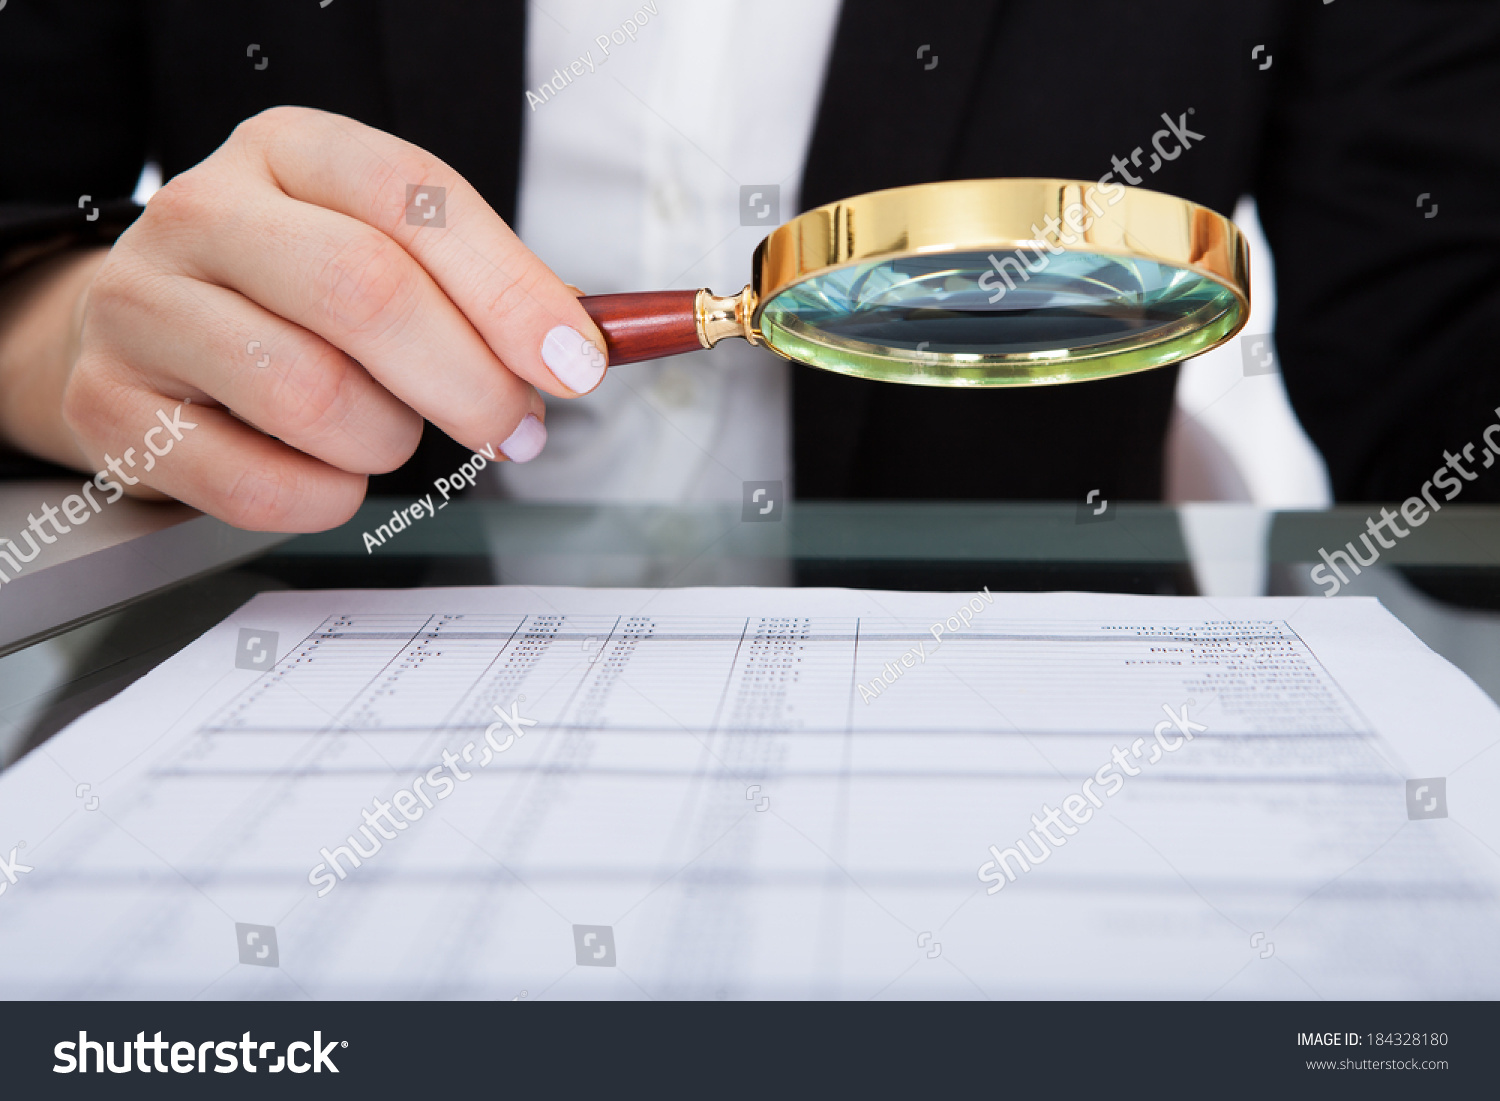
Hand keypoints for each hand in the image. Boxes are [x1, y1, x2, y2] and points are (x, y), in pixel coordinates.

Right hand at [9, 107, 608, 530]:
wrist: (145, 334)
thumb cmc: (292, 297)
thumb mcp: (384, 251)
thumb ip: (480, 289)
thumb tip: (578, 350)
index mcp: (289, 152)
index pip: (414, 198)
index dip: (512, 290)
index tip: (576, 364)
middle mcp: (203, 211)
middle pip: (364, 292)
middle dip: (469, 381)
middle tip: (514, 430)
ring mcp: (141, 306)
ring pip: (310, 393)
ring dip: (388, 441)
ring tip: (390, 434)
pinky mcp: (110, 408)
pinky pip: (255, 483)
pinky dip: (323, 498)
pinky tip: (329, 473)